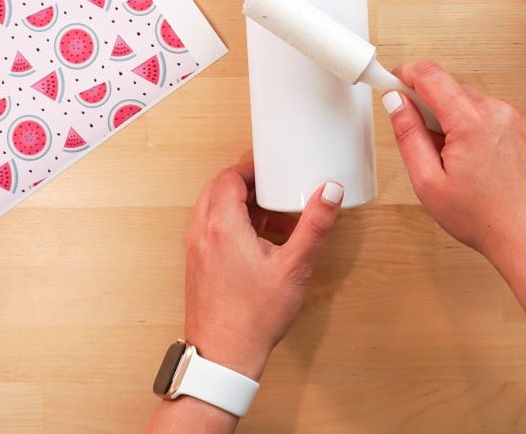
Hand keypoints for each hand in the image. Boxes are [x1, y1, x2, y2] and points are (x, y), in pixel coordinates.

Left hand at [183, 162, 342, 379]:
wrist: (223, 357)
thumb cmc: (254, 317)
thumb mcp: (295, 267)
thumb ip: (314, 225)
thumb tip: (330, 192)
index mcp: (222, 226)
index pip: (229, 177)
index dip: (252, 169)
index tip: (273, 171)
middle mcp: (202, 233)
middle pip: (218, 189)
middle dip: (248, 185)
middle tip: (276, 190)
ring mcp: (196, 250)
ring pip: (213, 210)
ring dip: (241, 207)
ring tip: (275, 221)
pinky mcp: (198, 266)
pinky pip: (211, 230)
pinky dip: (233, 226)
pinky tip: (260, 245)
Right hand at [384, 61, 525, 272]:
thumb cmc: (484, 219)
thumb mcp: (428, 182)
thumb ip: (408, 135)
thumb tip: (396, 103)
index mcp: (471, 121)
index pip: (430, 74)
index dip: (405, 74)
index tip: (393, 83)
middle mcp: (499, 113)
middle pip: (452, 89)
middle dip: (433, 108)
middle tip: (429, 143)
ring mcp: (519, 120)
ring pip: (475, 104)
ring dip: (460, 121)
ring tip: (461, 162)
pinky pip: (497, 117)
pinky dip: (484, 131)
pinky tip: (483, 163)